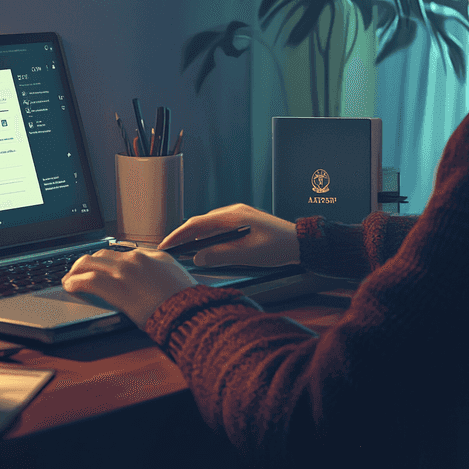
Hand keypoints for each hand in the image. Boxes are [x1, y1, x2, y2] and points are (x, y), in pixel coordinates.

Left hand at [62, 248, 197, 328]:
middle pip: (101, 254)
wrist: (188, 311)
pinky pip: (88, 280)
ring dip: (75, 271)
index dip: (105, 260)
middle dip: (86, 263)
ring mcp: (125, 271)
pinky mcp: (117, 287)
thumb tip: (151, 273)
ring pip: (89, 263)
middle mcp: (136, 259)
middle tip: (78, 272)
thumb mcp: (176, 276)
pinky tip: (70, 287)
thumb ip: (160, 270)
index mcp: (152, 255)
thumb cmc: (186, 300)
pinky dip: (75, 282)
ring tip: (69, 280)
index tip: (99, 267)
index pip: (120, 252)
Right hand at [158, 203, 299, 267]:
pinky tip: (204, 248)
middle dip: (183, 235)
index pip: (198, 223)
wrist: (301, 242)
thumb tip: (198, 257)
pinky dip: (207, 238)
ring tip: (182, 250)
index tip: (166, 244)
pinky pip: (218, 229)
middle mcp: (233, 212)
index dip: (179, 234)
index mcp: (233, 215)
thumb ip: (221, 255)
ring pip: (209, 226)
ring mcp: (238, 216)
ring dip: (195, 237)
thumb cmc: (280, 246)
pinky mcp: (242, 223)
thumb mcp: (248, 254)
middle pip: (200, 222)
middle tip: (169, 249)